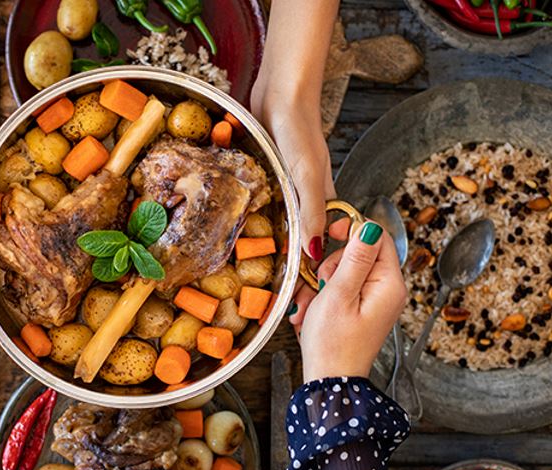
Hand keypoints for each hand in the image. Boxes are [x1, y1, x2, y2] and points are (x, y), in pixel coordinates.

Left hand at [251, 95, 337, 329]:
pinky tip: (231, 222)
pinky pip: (259, 197)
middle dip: (284, 262)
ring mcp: (283, 182)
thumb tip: (314, 256)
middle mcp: (303, 195)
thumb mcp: (307, 176)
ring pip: (277, 218)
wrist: (282, 88)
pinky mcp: (265, 168)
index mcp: (319, 200)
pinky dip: (248, 210)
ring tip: (244, 267)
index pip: (320, 243)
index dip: (312, 269)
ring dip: (264, 238)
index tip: (297, 298)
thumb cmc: (299, 130)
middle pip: (297, 235)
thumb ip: (311, 214)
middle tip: (265, 291)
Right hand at [298, 221, 406, 382]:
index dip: (352, 229)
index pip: (378, 236)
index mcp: (389, 284)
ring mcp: (375, 300)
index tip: (328, 233)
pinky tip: (313, 311)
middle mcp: (387, 290)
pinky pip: (342, 289)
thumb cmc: (333, 345)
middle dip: (330, 265)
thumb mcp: (339, 295)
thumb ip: (354, 258)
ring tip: (312, 304)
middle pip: (358, 253)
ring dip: (322, 283)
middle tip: (318, 284)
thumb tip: (368, 227)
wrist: (330, 381)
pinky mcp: (362, 309)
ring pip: (345, 271)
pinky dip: (324, 296)